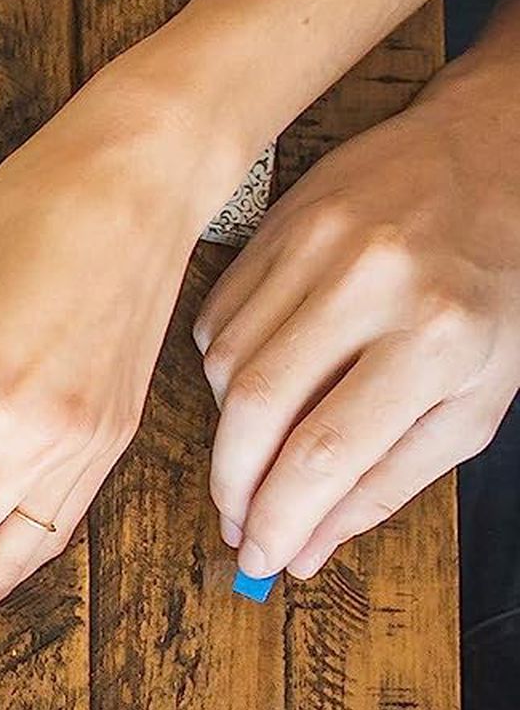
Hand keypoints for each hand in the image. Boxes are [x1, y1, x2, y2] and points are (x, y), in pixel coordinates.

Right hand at [196, 44, 519, 582]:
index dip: (280, 518)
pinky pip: (218, 320)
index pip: (327, 453)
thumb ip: (393, 477)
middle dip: (234, 485)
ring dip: (231, 430)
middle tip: (238, 523)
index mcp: (439, 337)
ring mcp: (316, 245)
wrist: (497, 149)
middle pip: (258, 411)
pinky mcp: (278, 223)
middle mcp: (371, 285)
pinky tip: (258, 383)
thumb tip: (309, 548)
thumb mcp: (479, 395)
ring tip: (257, 454)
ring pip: (226, 368)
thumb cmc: (501, 284)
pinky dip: (225, 369)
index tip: (261, 560)